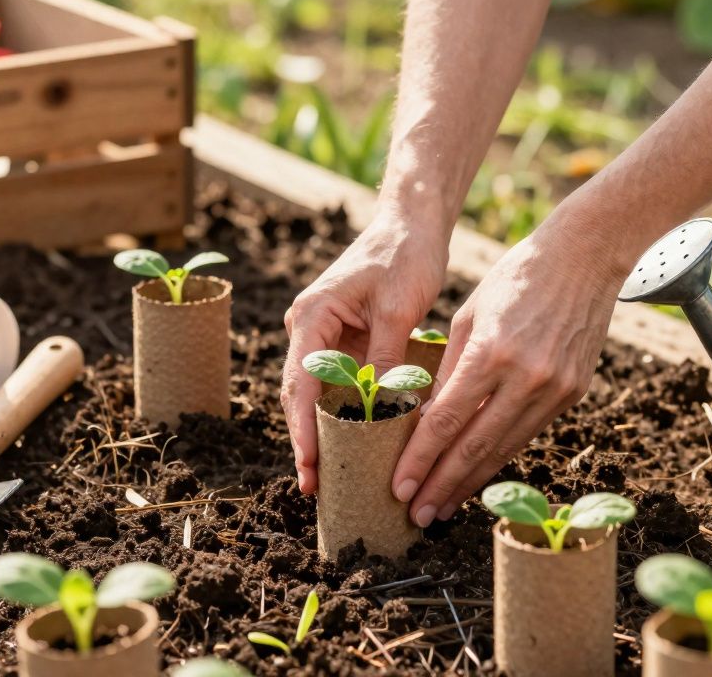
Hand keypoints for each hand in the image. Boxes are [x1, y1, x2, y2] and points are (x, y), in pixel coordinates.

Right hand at [282, 214, 448, 493]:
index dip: (302, 429)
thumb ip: (385, 359)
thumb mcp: (397, 309)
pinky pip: (336, 383)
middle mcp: (308, 327)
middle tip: (314, 487)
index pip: (301, 383)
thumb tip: (380, 412)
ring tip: (327, 478)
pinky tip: (350, 444)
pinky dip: (341, 413)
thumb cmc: (403, 256)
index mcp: (312, 316)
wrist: (411, 223)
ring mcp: (322, 334)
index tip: (309, 465)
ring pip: (315, 393)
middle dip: (305, 440)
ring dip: (320, 432)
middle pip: (300, 394)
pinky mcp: (342, 339)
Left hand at [391, 207, 628, 525]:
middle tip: (417, 515)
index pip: (447, 419)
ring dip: (471, 482)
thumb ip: (447, 368)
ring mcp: (555, 388)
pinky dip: (500, 457)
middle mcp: (526, 376)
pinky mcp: (573, 392)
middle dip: (442, 485)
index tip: (400, 488)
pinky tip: (478, 474)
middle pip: (476, 445)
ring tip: (443, 506)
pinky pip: (528, 434)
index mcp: (492, 351)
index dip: (421, 459)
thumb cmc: (514, 278)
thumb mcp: (468, 315)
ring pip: (505, 448)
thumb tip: (425, 419)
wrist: (585, 257)